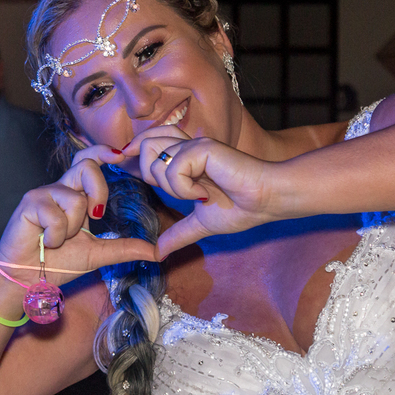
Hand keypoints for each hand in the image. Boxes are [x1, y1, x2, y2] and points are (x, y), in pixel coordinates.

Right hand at [0, 158, 161, 288]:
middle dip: (98, 190)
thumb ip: (125, 248)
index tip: (119, 155)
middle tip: (95, 216)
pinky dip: (56, 236)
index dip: (102, 152)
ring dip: (72, 228)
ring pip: (75, 198)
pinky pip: (55, 215)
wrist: (27, 277)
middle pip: (86, 166)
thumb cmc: (58, 262)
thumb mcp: (98, 254)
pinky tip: (45, 243)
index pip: (88, 162)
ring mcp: (43, 194)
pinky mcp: (29, 203)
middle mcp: (59, 190)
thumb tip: (158, 252)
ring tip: (58, 241)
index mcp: (75, 196)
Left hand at [129, 133, 278, 256]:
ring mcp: (195, 145)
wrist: (266, 202)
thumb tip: (158, 254)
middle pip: (144, 144)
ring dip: (173, 187)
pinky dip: (186, 189)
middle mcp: (187, 146)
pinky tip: (205, 193)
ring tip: (198, 194)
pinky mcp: (203, 147)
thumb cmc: (240, 208)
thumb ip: (177, 234)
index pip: (149, 141)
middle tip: (179, 192)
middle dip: (150, 174)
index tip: (128, 163)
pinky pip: (174, 170)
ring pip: (155, 159)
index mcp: (185, 158)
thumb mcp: (199, 225)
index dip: (134, 150)